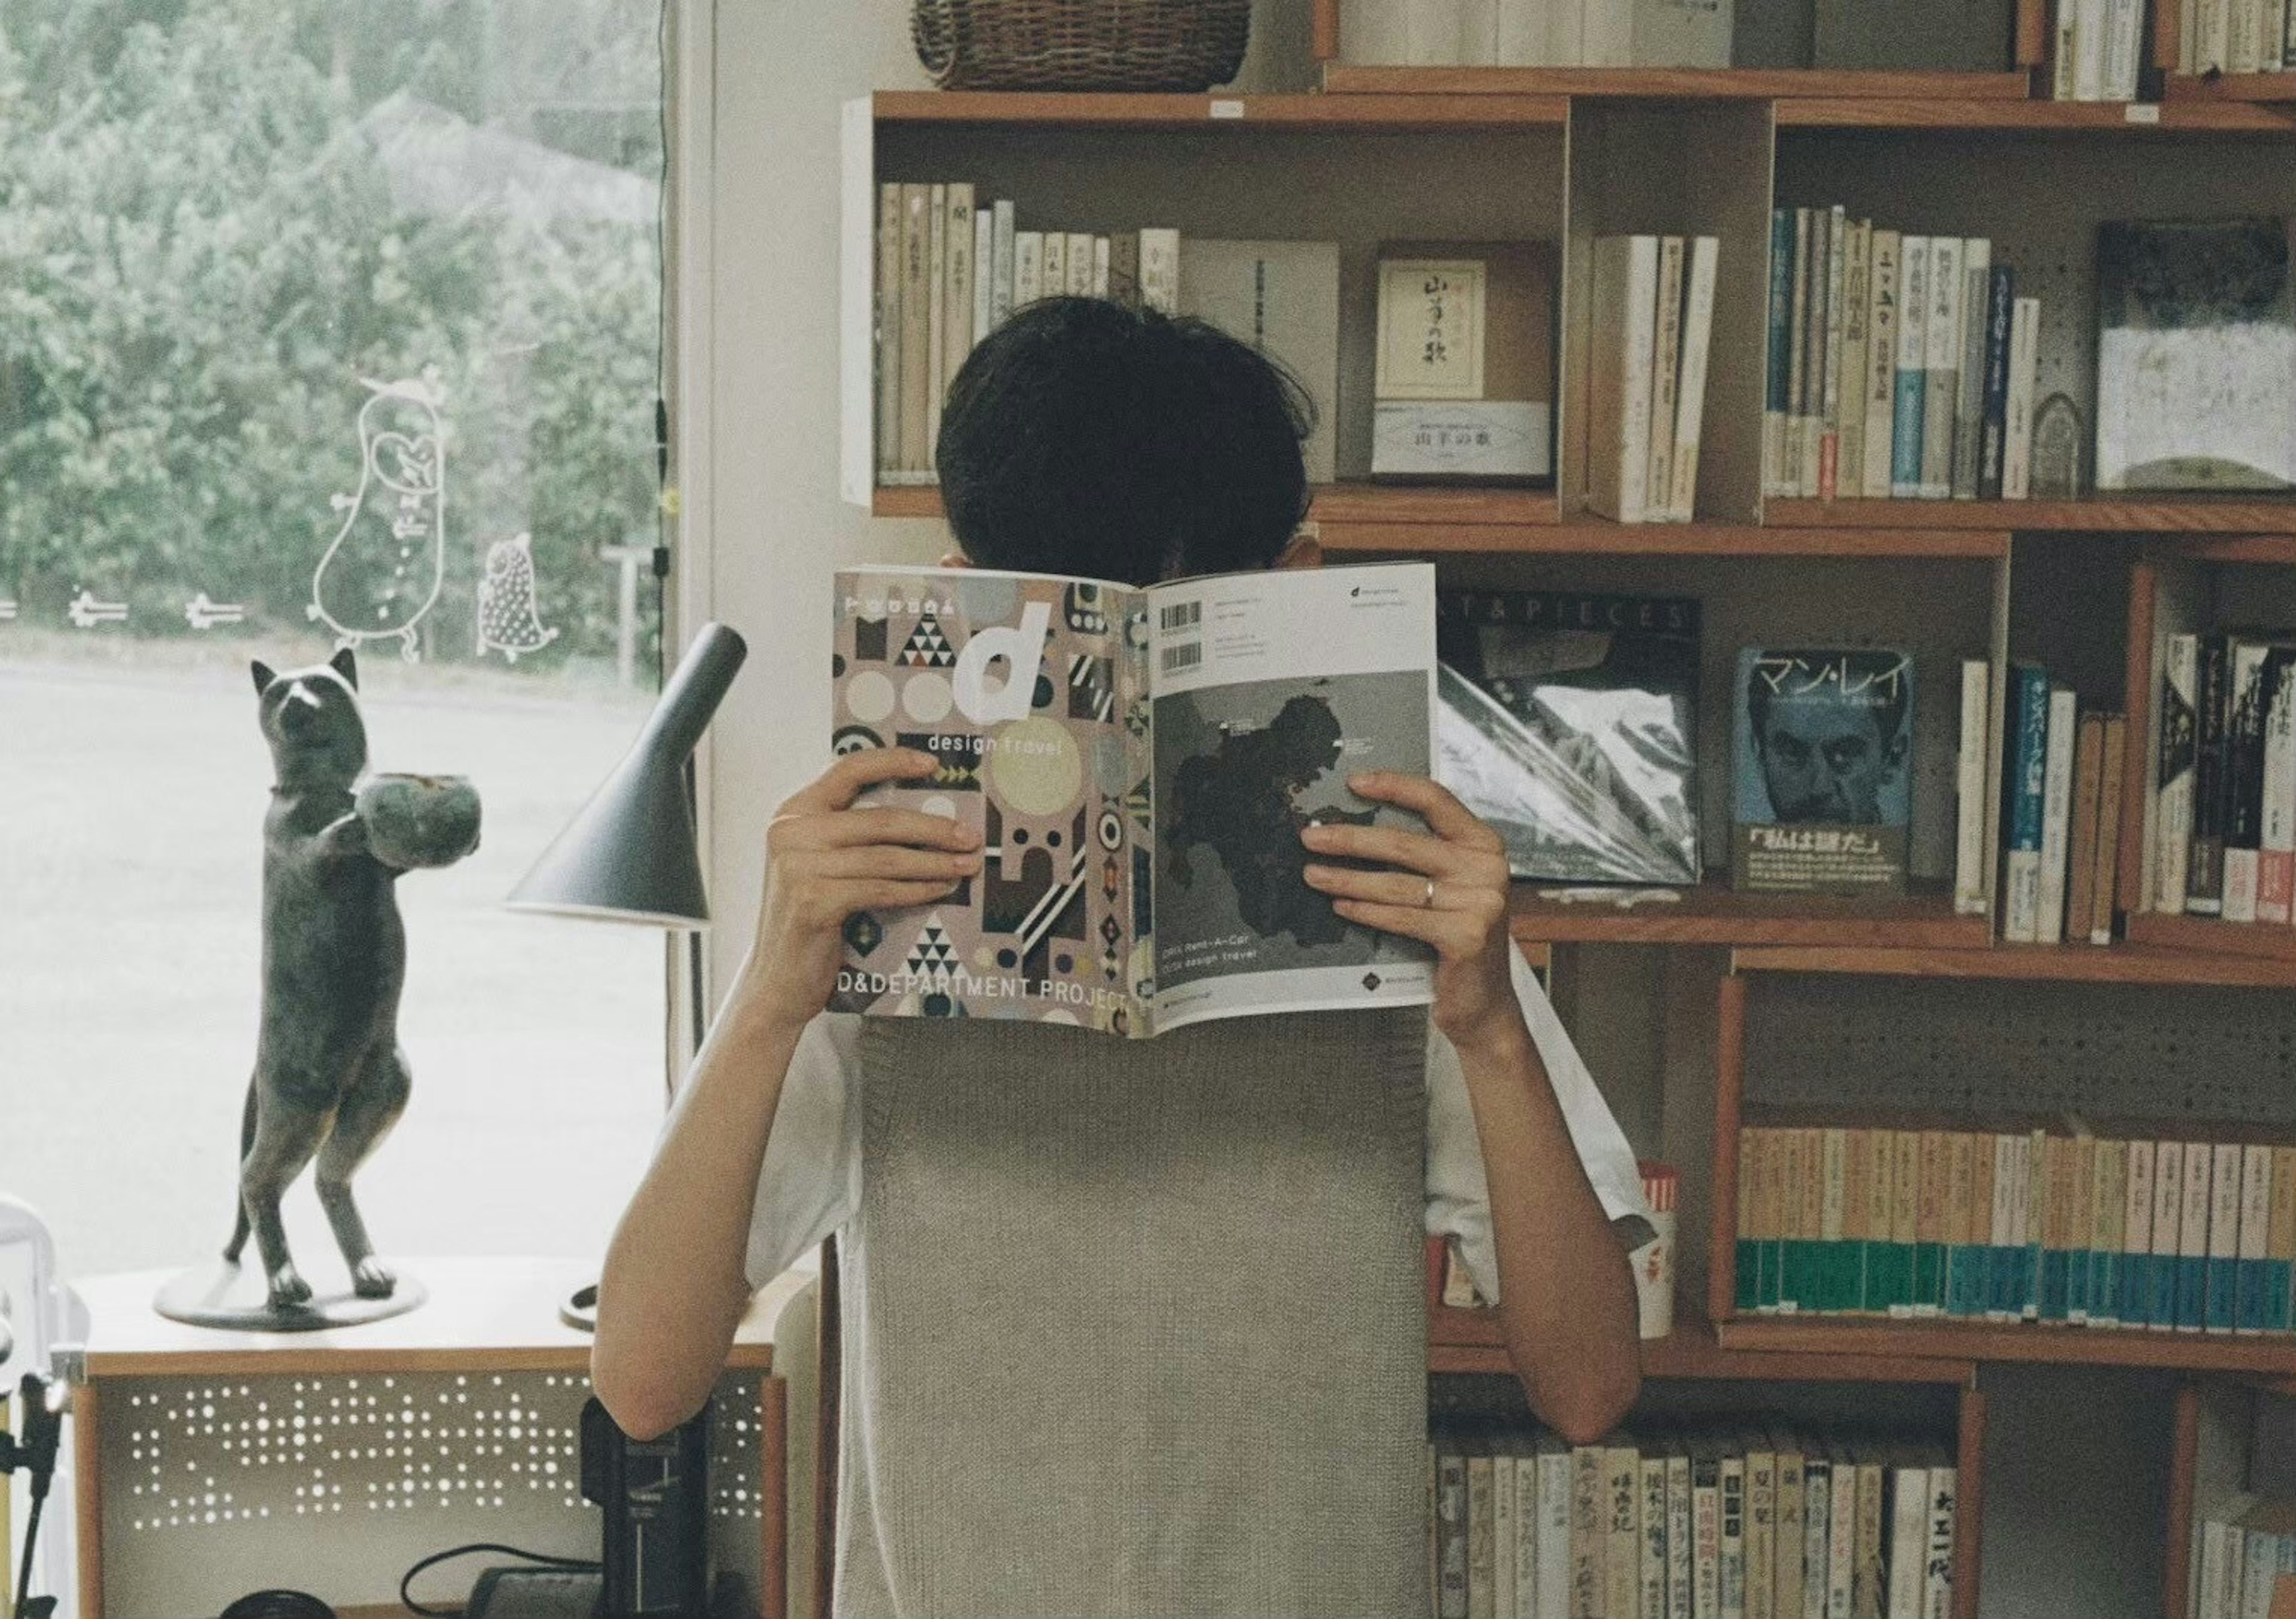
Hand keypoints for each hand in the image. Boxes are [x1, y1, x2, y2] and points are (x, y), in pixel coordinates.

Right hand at [740, 748, 981, 1029]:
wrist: (777, 980)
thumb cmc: (810, 920)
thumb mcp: (821, 865)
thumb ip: (851, 836)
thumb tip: (924, 819)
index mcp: (793, 813)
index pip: (847, 769)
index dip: (893, 761)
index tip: (933, 764)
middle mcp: (790, 832)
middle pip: (879, 819)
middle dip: (933, 828)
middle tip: (970, 836)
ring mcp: (798, 867)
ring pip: (886, 857)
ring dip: (934, 862)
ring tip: (966, 865)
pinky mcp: (812, 901)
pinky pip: (880, 889)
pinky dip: (917, 889)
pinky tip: (940, 888)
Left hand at [1299, 772, 1519, 1046]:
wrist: (1484, 1001)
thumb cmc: (1459, 934)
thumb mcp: (1451, 884)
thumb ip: (1423, 855)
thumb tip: (1358, 825)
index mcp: (1483, 844)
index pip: (1436, 800)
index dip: (1393, 786)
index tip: (1354, 783)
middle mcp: (1487, 868)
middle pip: (1404, 843)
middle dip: (1350, 839)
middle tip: (1311, 837)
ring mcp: (1480, 903)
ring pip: (1396, 884)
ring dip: (1347, 877)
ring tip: (1313, 874)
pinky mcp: (1465, 936)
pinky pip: (1401, 917)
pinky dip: (1366, 911)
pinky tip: (1341, 905)